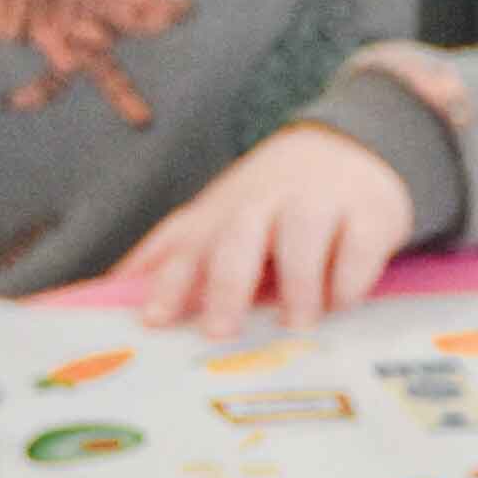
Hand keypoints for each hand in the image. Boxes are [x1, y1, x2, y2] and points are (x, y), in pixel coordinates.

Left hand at [106, 125, 416, 336]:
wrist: (353, 145)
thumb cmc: (275, 203)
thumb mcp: (221, 218)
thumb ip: (173, 253)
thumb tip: (107, 291)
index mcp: (225, 212)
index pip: (189, 244)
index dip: (169, 282)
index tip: (153, 320)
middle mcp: (266, 204)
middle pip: (239, 237)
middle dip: (226, 285)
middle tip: (220, 332)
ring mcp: (319, 204)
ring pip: (301, 235)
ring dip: (297, 283)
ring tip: (296, 324)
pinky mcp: (369, 212)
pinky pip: (358, 242)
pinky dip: (349, 276)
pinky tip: (342, 302)